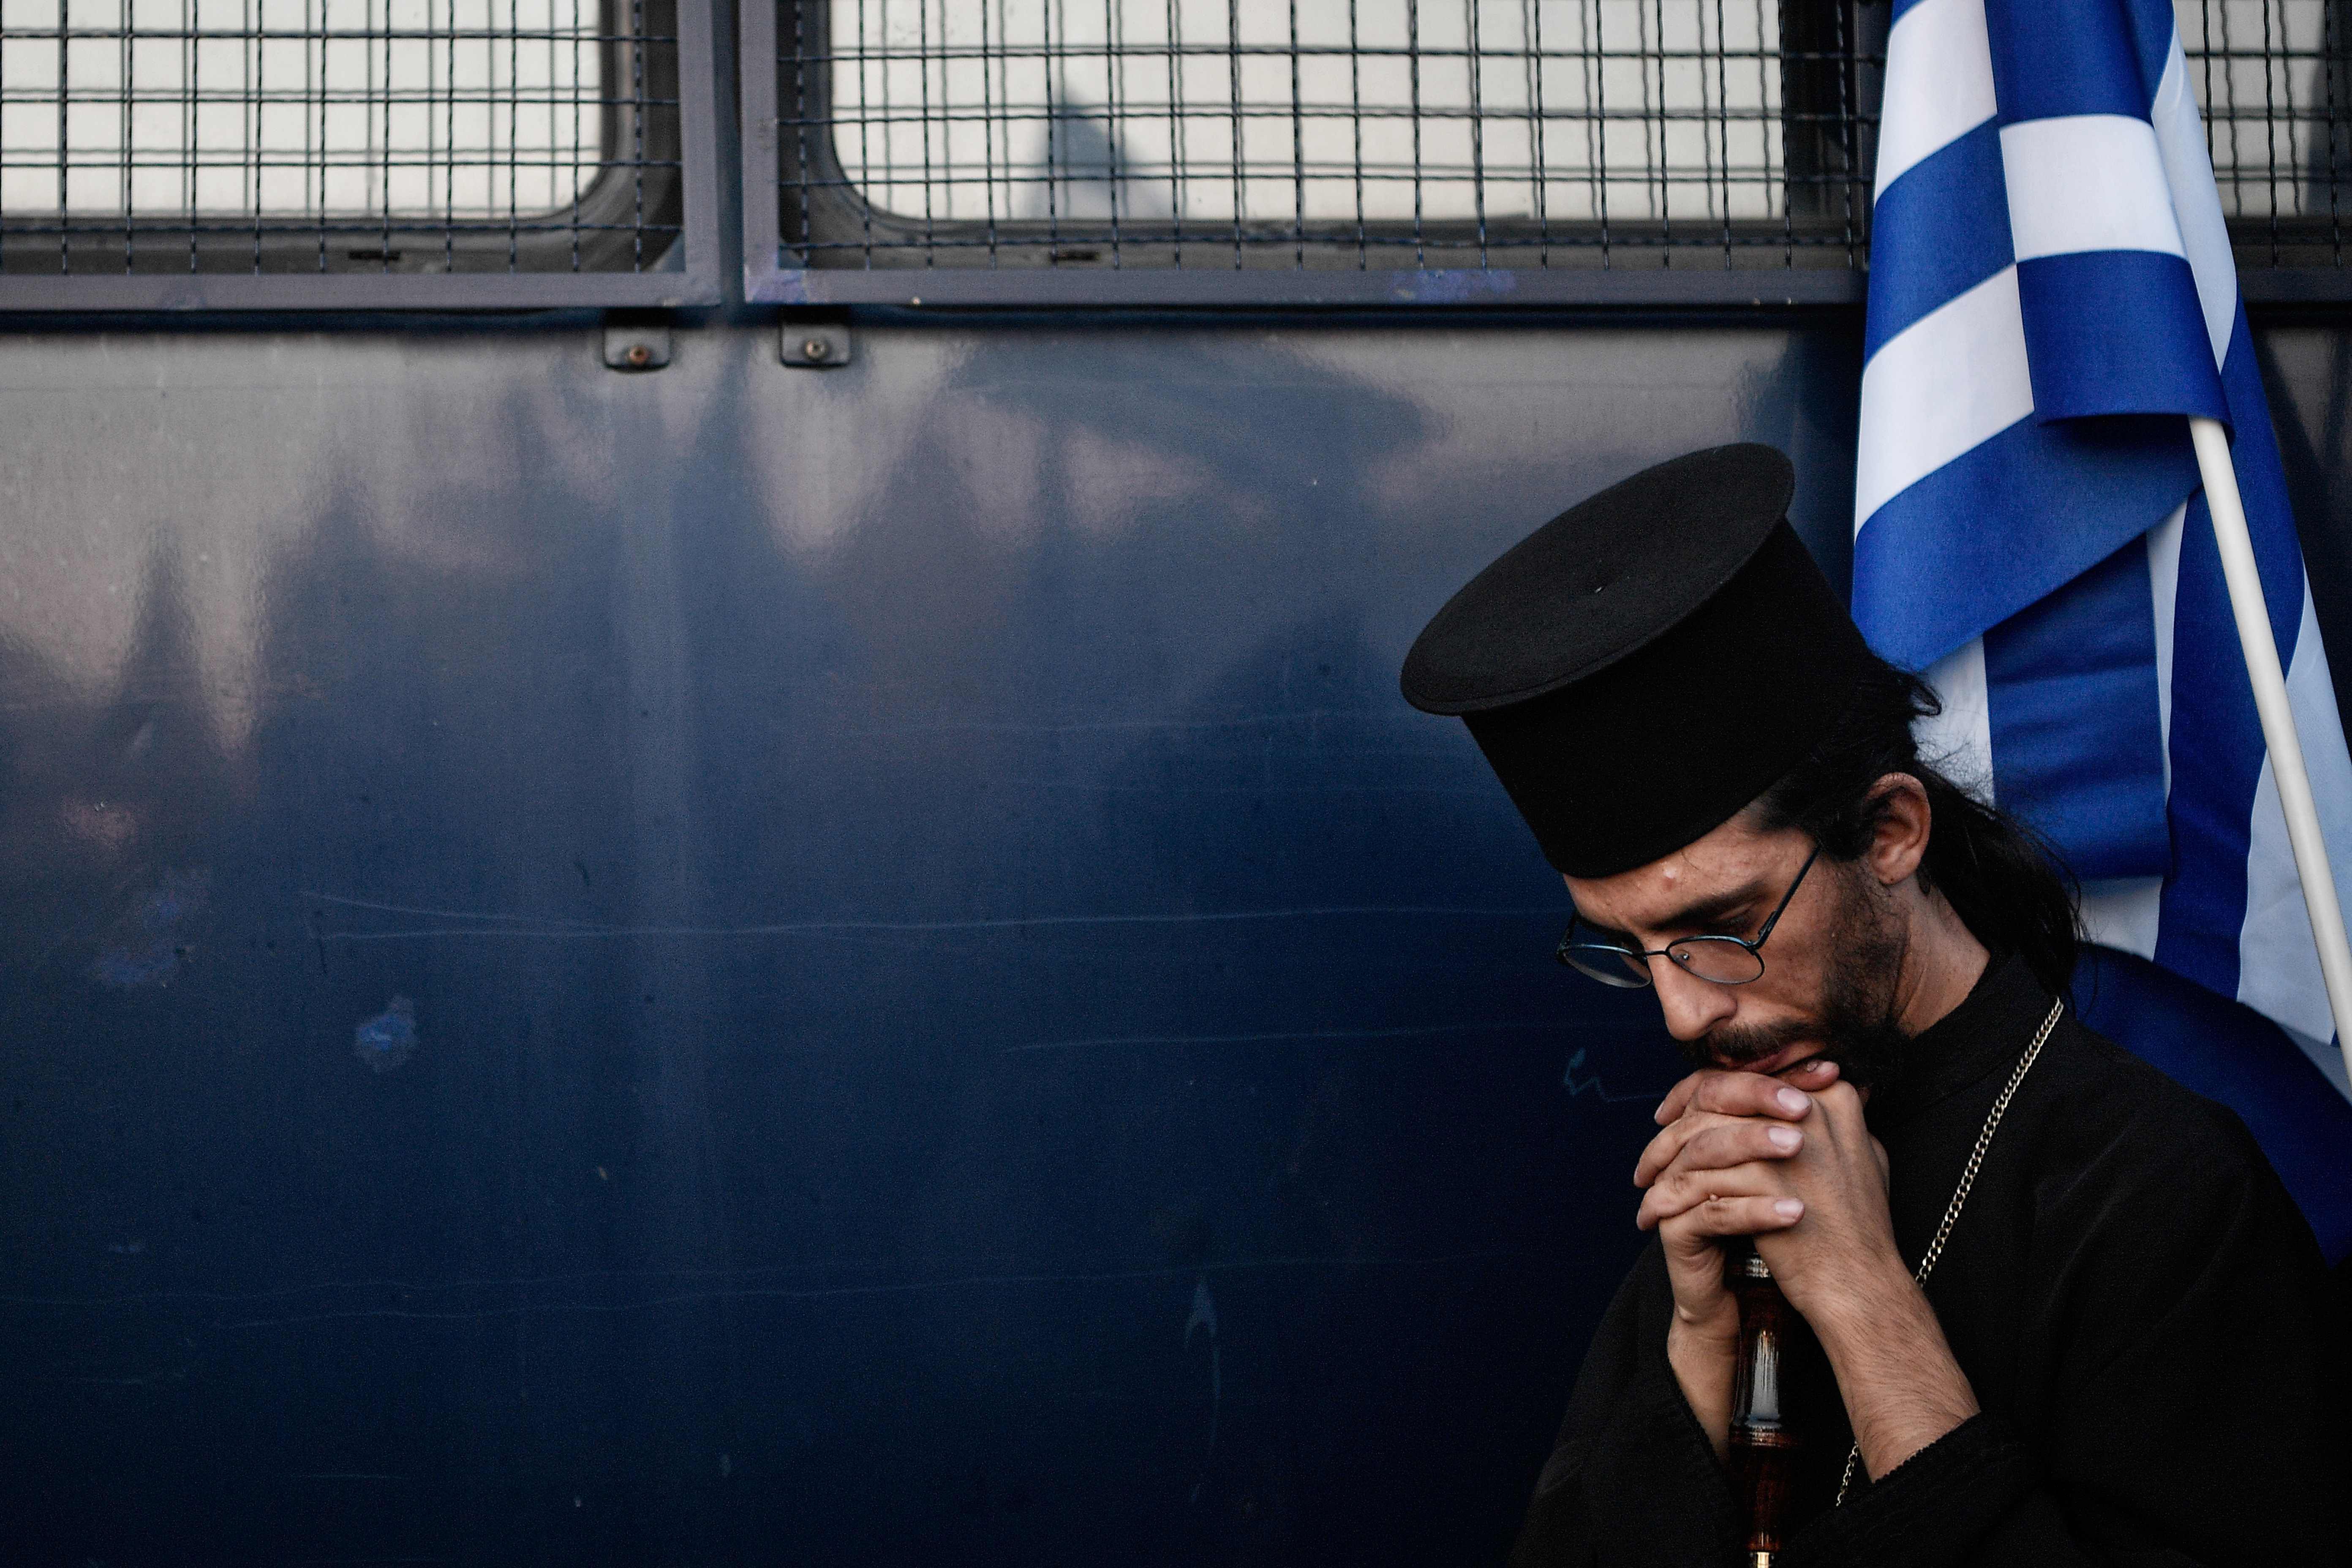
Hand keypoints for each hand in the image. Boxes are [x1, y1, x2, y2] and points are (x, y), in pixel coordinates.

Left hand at [1639, 1064, 1977, 1480]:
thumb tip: (1788, 1095)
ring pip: (1700, 1139)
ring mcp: (1789, 1141)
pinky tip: (1657, 1213)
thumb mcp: (1857, 1156)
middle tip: (1649, 1162)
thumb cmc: (1855, 1227)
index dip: (1698, 1095)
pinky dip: (1671, 1195)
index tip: (1670, 1116)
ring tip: (1648, 1189)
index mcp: (1831, 1095)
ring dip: (1664, 1165)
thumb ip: (1823, 1120)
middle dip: (1672, 1132)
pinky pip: (1699, 1176)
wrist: (1860, 1284)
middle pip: (1715, 1103)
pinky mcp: (1767, 1177)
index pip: (1745, 1080)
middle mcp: (1812, 1107)